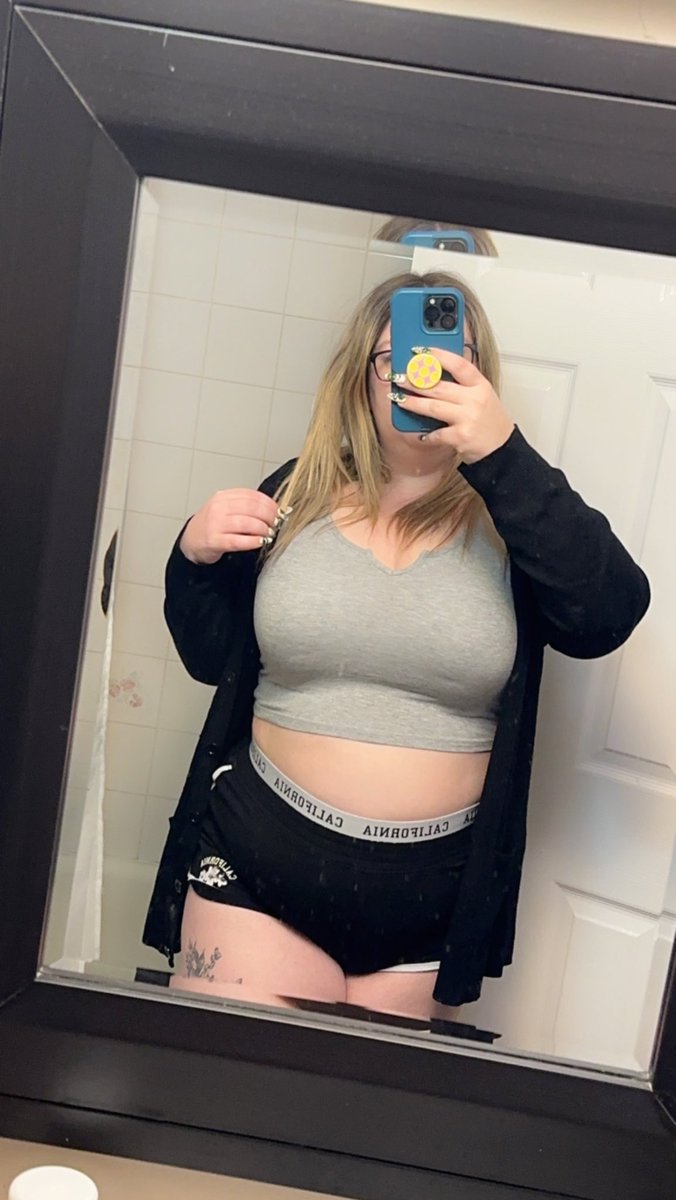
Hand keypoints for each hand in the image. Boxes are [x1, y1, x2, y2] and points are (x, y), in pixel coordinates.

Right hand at [179, 489, 281, 563]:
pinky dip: (252, 541)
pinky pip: (237, 540)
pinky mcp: (214, 541)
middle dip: (268, 516)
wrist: (191, 540)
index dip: (269, 503)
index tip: (278, 511)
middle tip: (276, 523)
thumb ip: (245, 506)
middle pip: (251, 508)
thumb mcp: (225, 508)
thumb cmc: (212, 524)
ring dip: (262, 529)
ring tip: (269, 533)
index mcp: (223, 497)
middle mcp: (218, 508)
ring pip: (246, 523)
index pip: (251, 495)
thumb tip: (272, 509)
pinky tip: (260, 542)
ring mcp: (215, 524)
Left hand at [393, 348, 514, 463]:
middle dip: (415, 381)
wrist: (501, 448)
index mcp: (480, 385)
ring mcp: (468, 418)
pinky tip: (421, 435)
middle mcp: (474, 399)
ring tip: (398, 398)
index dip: (438, 356)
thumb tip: (432, 373)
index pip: (458, 364)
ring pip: (433, 407)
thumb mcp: (482, 395)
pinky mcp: (461, 437)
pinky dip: (427, 435)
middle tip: (399, 377)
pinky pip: (437, 433)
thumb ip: (463, 383)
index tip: (421, 351)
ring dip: (413, 402)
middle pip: (439, 386)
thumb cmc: (490, 420)